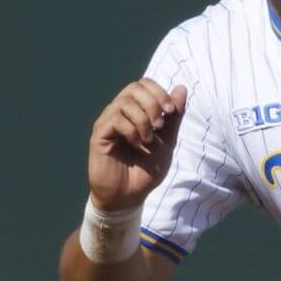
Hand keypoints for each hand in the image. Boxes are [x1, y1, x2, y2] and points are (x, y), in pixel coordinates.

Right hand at [87, 79, 187, 209]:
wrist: (129, 196)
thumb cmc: (146, 170)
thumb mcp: (167, 142)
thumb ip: (173, 117)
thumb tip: (181, 88)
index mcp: (135, 111)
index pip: (143, 84)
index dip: (159, 91)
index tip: (171, 111)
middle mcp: (119, 112)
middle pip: (134, 87)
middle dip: (153, 102)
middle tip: (160, 126)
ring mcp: (107, 122)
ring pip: (125, 102)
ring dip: (143, 119)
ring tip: (149, 140)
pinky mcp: (99, 135)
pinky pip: (115, 119)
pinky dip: (132, 130)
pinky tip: (137, 144)